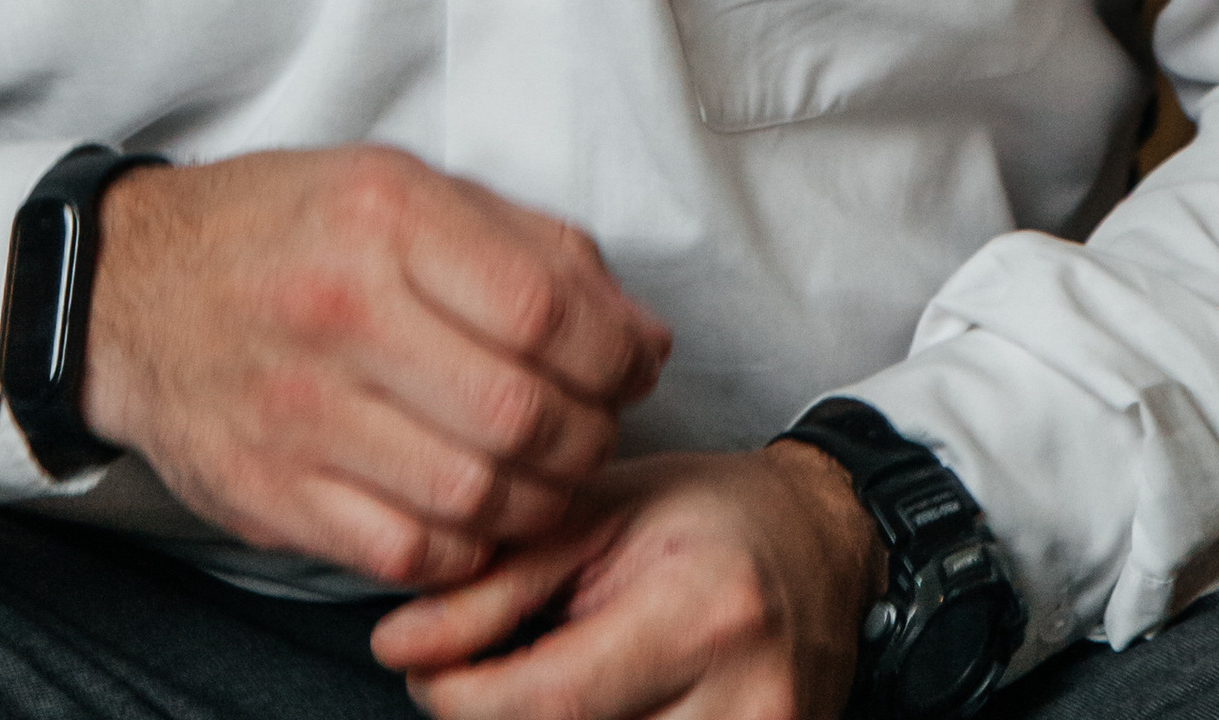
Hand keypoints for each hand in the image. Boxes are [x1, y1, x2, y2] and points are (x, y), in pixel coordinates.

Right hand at [80, 147, 669, 585]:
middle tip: (592, 427)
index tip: (631, 368)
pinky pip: (407, 555)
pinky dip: (465, 548)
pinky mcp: (272, 495)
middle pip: (519, 414)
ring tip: (543, 473)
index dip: (613, 355)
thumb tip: (642, 338)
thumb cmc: (288, 231)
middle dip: (587, 435)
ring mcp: (300, 414)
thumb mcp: (405, 189)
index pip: (544, 309)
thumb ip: (533, 252)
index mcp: (386, 218)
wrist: (133, 290)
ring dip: (537, 501)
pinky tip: (473, 512)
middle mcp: (341, 314)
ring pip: (473, 498)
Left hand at [371, 445, 883, 719]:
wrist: (824, 545)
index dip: (465, 699)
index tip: (425, 672)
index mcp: (700, 612)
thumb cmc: (704, 517)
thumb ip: (495, 587)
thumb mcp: (595, 518)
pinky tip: (604, 707)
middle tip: (487, 678)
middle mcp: (744, 699)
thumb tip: (395, 647)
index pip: (551, 699)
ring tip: (561, 678)